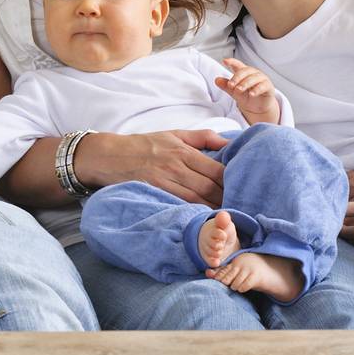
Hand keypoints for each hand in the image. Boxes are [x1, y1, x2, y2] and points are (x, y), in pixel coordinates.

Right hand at [73, 129, 228, 206]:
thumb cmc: (143, 145)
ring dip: (214, 210)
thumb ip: (202, 137)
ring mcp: (164, 181)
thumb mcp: (173, 133)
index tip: (244, 191)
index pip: (216, 170)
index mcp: (183, 151)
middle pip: (209, 187)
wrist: (109, 156)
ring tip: (228, 219)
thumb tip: (228, 144)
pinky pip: (179, 205)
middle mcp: (175, 165)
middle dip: (227, 199)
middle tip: (241, 209)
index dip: (232, 182)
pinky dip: (194, 213)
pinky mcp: (154, 192)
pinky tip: (204, 220)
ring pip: (197, 199)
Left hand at [216, 58, 278, 121]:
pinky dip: (257, 89)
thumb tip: (216, 80)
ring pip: (253, 78)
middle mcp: (253, 73)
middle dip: (236, 78)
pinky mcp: (268, 87)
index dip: (231, 62)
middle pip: (245, 71)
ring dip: (245, 84)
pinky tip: (251, 94)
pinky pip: (263, 85)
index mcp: (244, 72)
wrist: (258, 108)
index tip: (225, 61)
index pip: (237, 65)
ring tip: (238, 90)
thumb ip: (226, 86)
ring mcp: (262, 79)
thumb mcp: (234, 92)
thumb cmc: (246, 96)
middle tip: (230, 85)